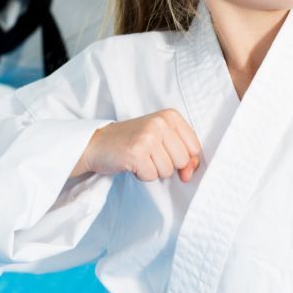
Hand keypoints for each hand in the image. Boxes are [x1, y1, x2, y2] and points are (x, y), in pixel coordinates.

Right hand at [72, 108, 202, 182]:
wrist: (97, 143)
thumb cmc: (132, 141)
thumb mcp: (162, 140)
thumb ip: (183, 155)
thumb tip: (189, 174)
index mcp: (171, 116)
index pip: (195, 147)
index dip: (182, 157)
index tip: (165, 152)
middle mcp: (161, 123)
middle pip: (182, 161)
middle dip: (166, 164)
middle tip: (148, 154)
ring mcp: (148, 137)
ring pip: (167, 171)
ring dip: (153, 170)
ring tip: (140, 157)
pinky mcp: (136, 153)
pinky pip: (151, 176)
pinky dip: (141, 175)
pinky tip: (132, 163)